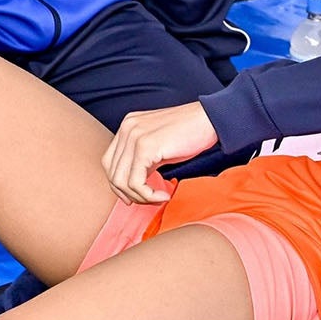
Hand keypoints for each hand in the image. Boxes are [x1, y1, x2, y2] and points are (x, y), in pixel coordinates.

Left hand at [102, 102, 218, 203]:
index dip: (119, 185)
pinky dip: (148, 195)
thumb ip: (142, 159)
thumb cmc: (190, 133)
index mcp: (128, 125)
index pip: (109, 162)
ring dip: (141, 197)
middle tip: (150, 200)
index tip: (136, 196)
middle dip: (129, 194)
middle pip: (112, 173)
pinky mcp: (145, 147)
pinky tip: (164, 195)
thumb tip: (132, 186)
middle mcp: (127, 128)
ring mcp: (134, 136)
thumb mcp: (159, 145)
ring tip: (159, 197)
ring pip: (121, 181)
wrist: (211, 119)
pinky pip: (136, 182)